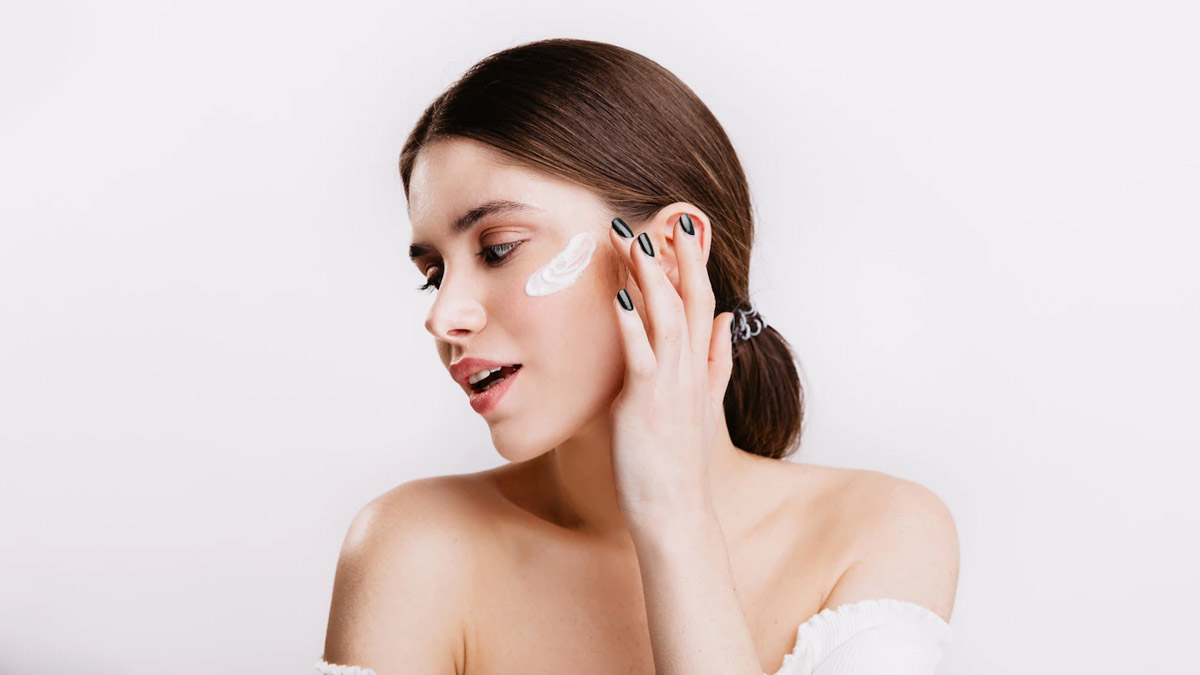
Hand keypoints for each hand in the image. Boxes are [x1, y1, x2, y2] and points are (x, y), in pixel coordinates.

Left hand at [607, 212, 735, 529]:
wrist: (676, 511)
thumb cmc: (677, 462)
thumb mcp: (701, 404)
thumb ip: (715, 361)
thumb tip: (724, 322)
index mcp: (698, 368)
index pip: (699, 304)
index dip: (692, 266)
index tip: (682, 228)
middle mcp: (689, 369)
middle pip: (687, 300)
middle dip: (675, 257)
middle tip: (660, 216)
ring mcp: (671, 383)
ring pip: (666, 316)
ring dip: (651, 274)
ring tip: (634, 237)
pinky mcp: (648, 401)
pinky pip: (641, 353)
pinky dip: (632, 321)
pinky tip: (620, 293)